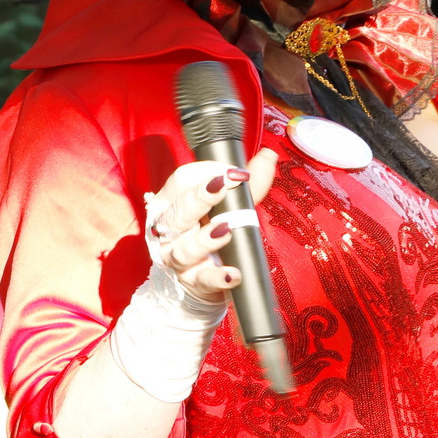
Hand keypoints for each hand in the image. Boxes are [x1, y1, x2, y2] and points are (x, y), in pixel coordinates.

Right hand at [148, 148, 277, 301]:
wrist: (207, 276)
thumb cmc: (212, 232)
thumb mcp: (231, 205)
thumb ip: (249, 182)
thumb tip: (269, 156)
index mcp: (172, 202)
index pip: (181, 181)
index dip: (206, 173)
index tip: (234, 172)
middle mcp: (168, 230)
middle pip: (178, 211)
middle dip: (200, 198)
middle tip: (222, 187)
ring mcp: (177, 257)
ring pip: (184, 248)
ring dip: (205, 239)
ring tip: (225, 230)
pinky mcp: (192, 281)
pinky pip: (202, 279)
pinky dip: (217, 277)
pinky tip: (232, 274)